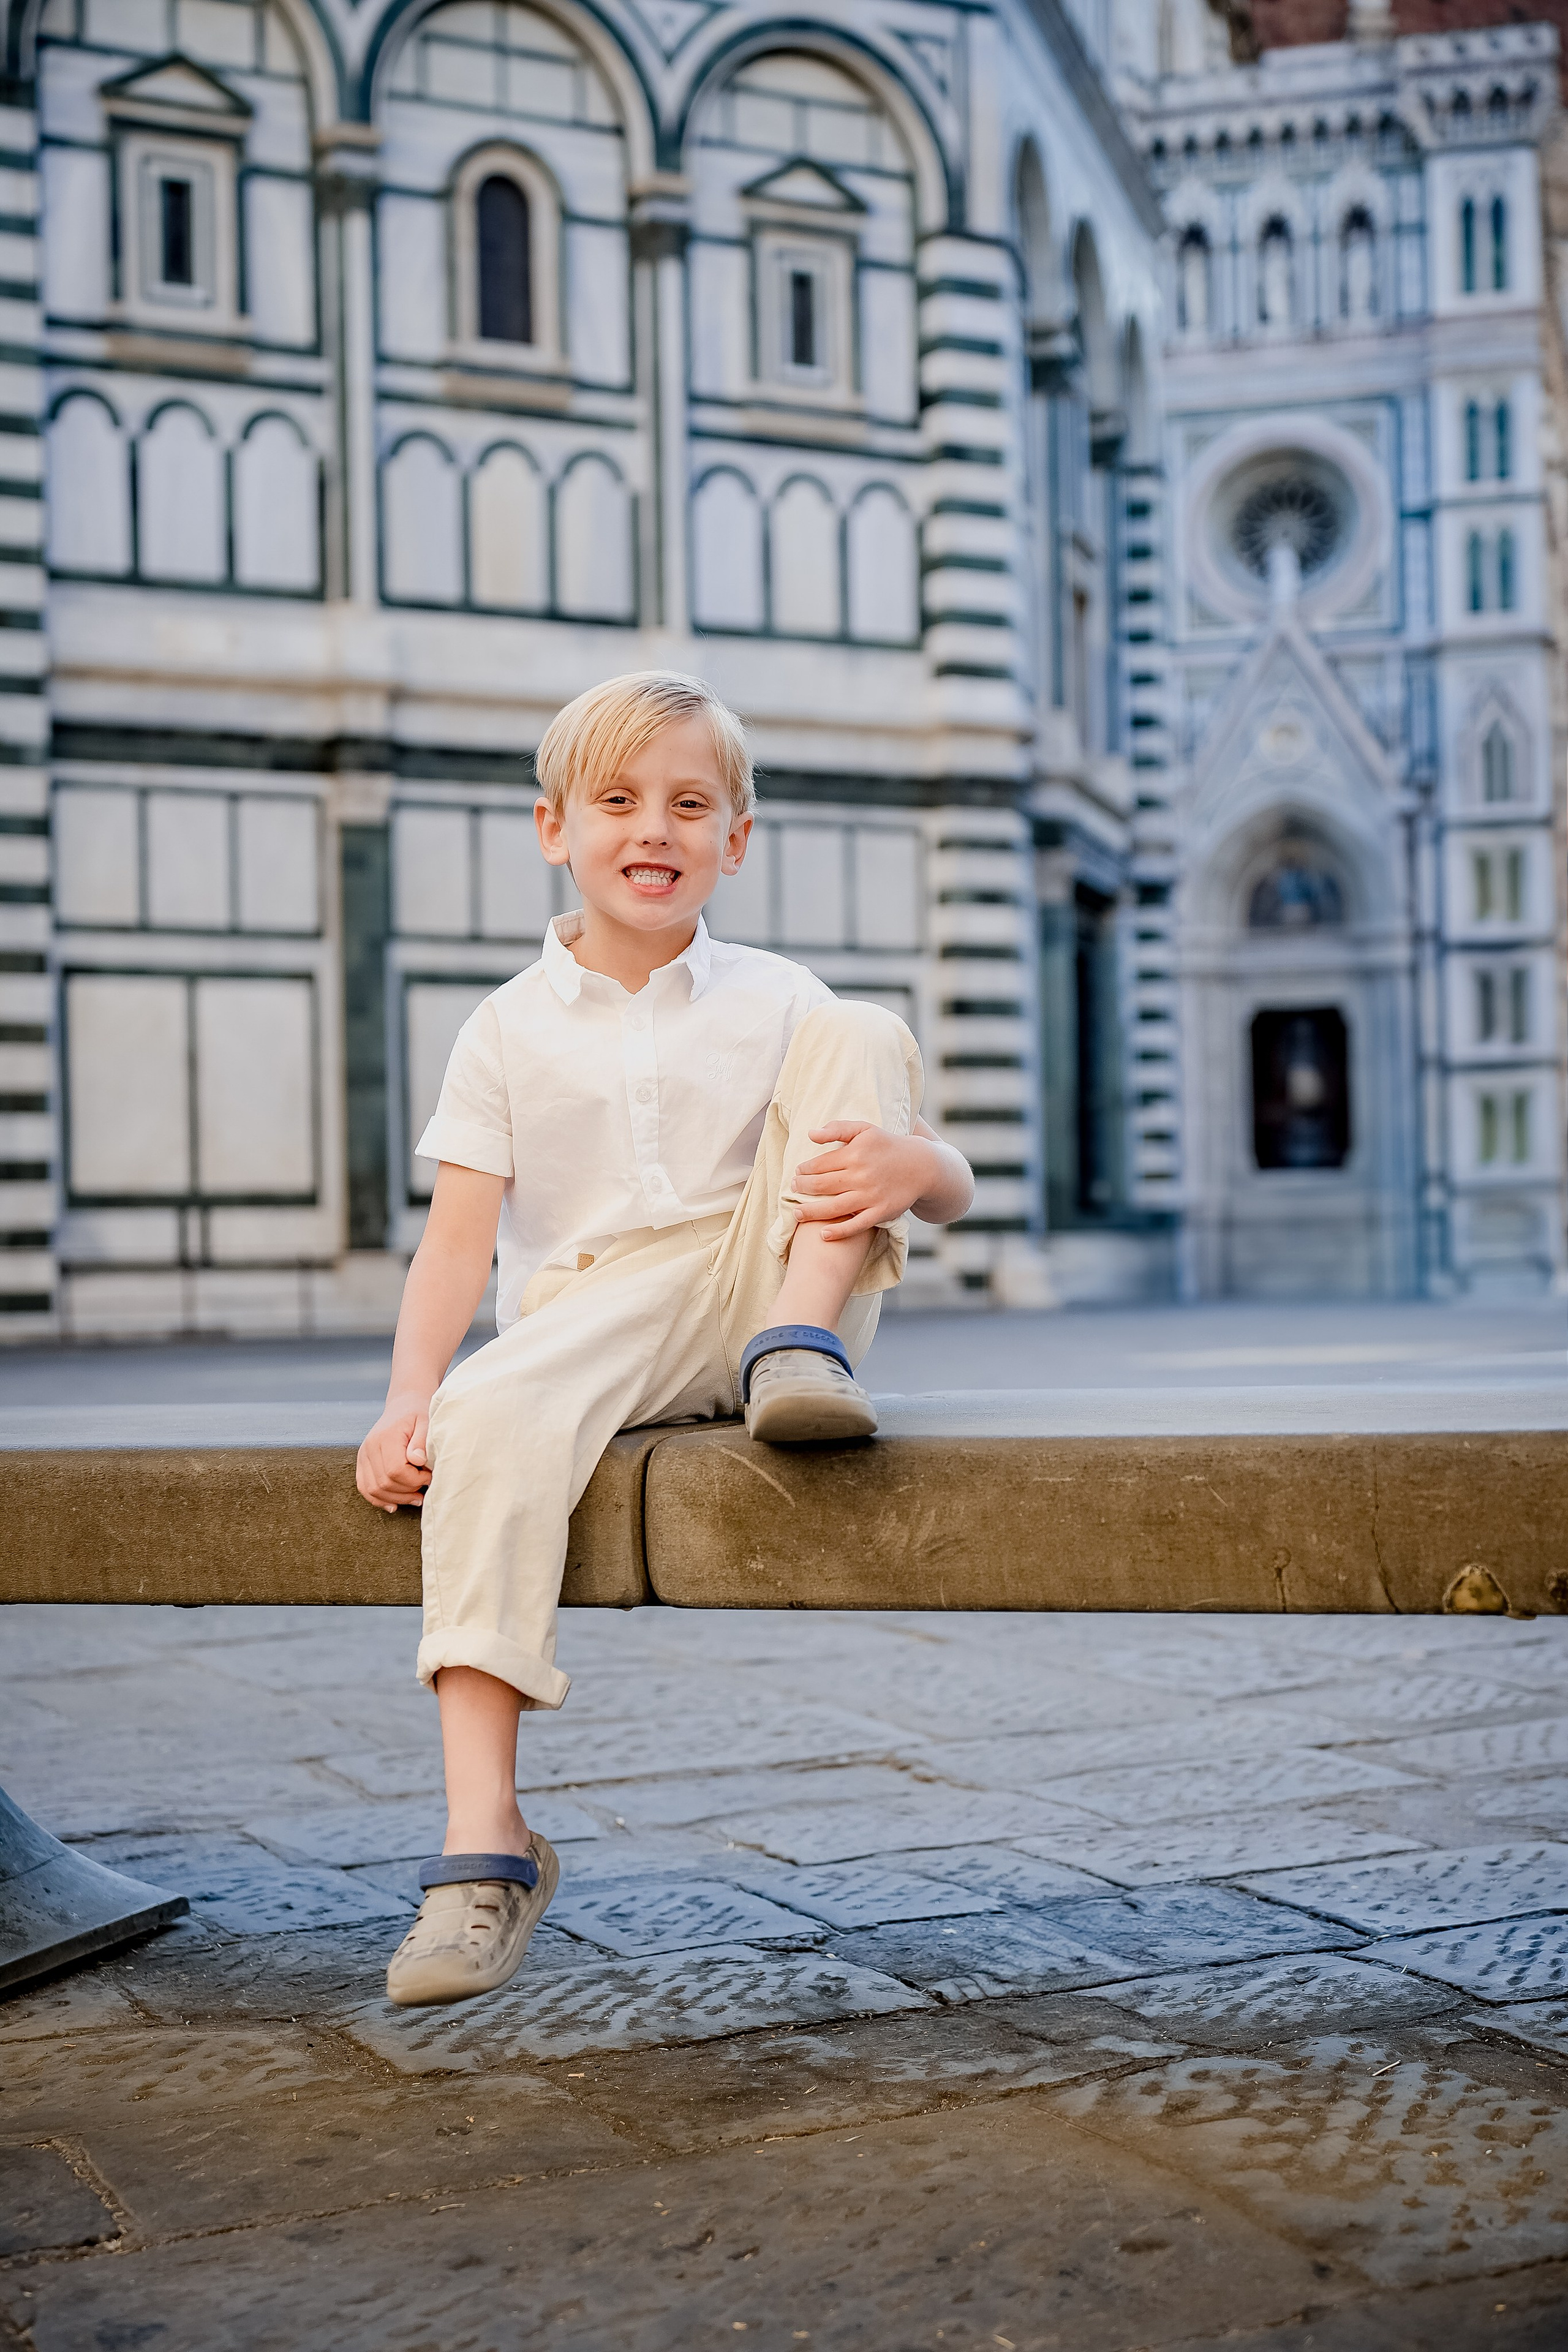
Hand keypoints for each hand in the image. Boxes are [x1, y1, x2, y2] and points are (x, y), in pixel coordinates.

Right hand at [356, 1395, 433, 1511]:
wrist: (403, 1406)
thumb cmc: (418, 1414)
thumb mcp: (426, 1422)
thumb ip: (422, 1441)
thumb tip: (418, 1461)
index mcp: (385, 1437)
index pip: (396, 1470)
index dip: (415, 1480)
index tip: (429, 1476)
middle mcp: (369, 1447)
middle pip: (384, 1483)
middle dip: (407, 1491)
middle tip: (424, 1488)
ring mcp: (363, 1456)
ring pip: (373, 1489)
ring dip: (395, 1499)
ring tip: (415, 1497)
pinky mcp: (362, 1462)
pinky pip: (364, 1488)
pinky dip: (378, 1500)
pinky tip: (394, 1504)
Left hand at [791, 1121, 944, 1240]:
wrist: (922, 1166)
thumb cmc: (888, 1146)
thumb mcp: (865, 1129)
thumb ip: (838, 1128)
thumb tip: (810, 1135)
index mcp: (855, 1153)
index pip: (819, 1164)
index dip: (804, 1170)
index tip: (797, 1173)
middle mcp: (861, 1175)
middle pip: (822, 1186)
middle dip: (802, 1189)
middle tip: (793, 1190)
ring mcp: (871, 1196)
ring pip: (833, 1207)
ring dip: (811, 1212)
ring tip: (797, 1213)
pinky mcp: (881, 1212)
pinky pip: (856, 1225)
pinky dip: (838, 1231)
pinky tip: (822, 1234)